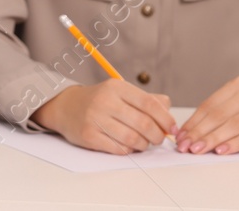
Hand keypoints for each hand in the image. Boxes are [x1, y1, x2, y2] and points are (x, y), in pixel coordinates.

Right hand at [31, 80, 175, 153]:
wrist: (67, 107)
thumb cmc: (101, 101)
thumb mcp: (122, 93)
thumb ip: (148, 100)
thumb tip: (169, 115)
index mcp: (116, 87)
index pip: (149, 104)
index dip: (165, 119)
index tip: (172, 128)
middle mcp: (105, 101)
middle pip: (143, 124)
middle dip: (157, 136)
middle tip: (158, 139)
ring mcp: (95, 118)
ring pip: (132, 139)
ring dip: (144, 145)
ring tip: (143, 143)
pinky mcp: (88, 135)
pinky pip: (119, 149)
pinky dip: (129, 150)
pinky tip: (128, 145)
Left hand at [174, 76, 238, 153]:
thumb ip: (222, 113)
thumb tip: (191, 130)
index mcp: (238, 85)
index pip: (210, 105)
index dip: (194, 121)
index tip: (181, 135)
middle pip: (219, 115)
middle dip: (199, 132)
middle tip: (185, 145)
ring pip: (233, 125)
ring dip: (213, 139)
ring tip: (199, 149)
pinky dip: (235, 143)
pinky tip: (223, 150)